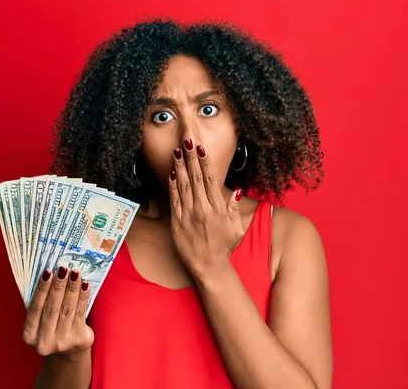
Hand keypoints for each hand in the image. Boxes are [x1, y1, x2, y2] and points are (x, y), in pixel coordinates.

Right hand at [22, 267, 93, 358]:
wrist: (69, 351)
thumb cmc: (52, 327)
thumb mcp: (41, 320)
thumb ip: (42, 303)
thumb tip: (51, 274)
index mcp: (29, 335)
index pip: (35, 307)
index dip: (42, 289)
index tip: (47, 271)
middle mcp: (43, 342)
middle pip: (52, 308)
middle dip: (58, 286)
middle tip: (63, 268)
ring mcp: (62, 343)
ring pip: (67, 310)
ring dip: (72, 289)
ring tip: (75, 273)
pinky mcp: (78, 340)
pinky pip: (80, 314)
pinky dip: (83, 297)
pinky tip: (84, 285)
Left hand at [169, 138, 244, 279]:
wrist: (209, 266)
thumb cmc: (223, 246)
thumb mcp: (236, 227)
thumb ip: (234, 208)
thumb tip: (235, 190)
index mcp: (217, 209)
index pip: (210, 180)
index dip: (205, 163)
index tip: (201, 149)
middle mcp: (203, 209)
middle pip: (196, 178)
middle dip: (191, 158)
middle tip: (187, 141)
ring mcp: (188, 215)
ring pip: (184, 186)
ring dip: (180, 167)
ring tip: (177, 152)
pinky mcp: (177, 222)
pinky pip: (174, 200)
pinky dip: (172, 186)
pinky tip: (171, 173)